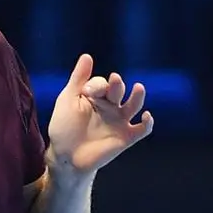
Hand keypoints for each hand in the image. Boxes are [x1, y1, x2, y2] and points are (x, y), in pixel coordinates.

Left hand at [46, 53, 153, 174]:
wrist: (66, 156)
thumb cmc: (64, 127)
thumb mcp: (68, 100)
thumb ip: (78, 79)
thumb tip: (87, 56)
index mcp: (97, 96)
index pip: (103, 83)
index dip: (98, 84)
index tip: (86, 91)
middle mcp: (110, 106)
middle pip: (119, 90)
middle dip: (117, 85)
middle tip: (113, 82)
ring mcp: (119, 121)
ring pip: (134, 105)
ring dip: (138, 96)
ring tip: (138, 88)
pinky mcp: (126, 137)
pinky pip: (142, 129)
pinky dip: (148, 123)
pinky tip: (146, 116)